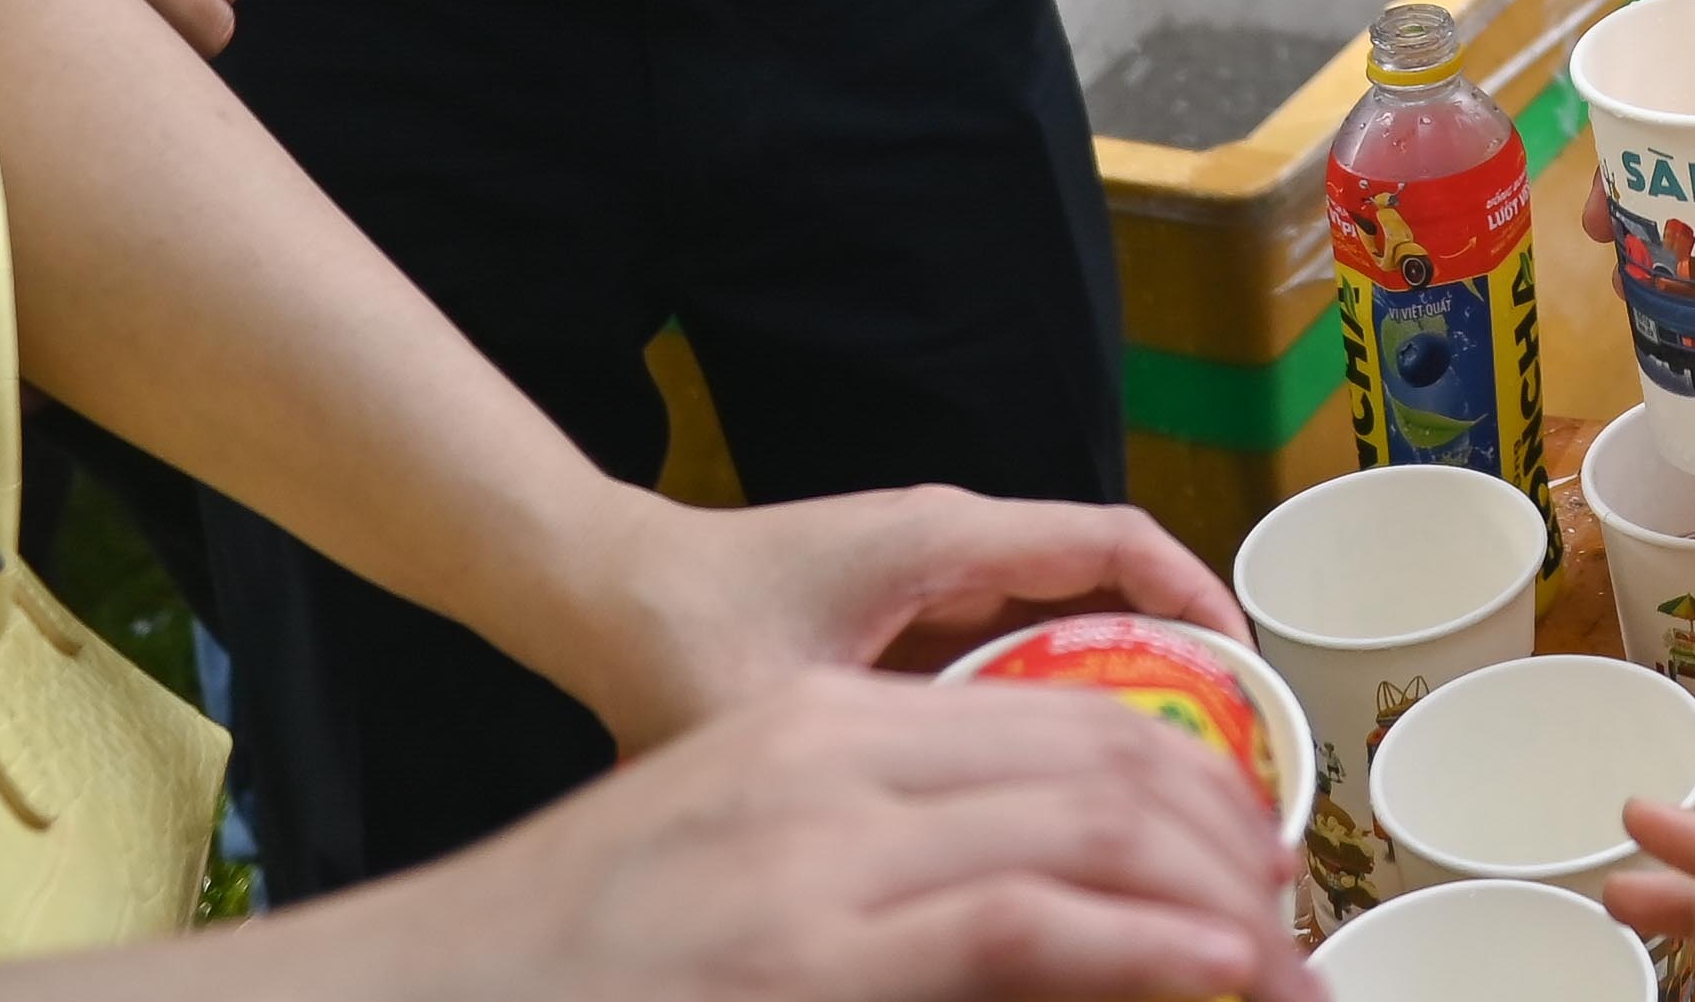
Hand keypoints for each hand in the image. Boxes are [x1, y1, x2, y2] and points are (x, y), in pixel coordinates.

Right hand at [343, 663, 1315, 1001]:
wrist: (404, 999)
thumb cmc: (564, 967)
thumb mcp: (729, 877)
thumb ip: (861, 877)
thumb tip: (1011, 918)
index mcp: (813, 739)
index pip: (1053, 720)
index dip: (1180, 785)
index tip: (1246, 861)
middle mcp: (827, 769)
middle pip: (1097, 762)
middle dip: (1225, 843)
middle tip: (1290, 921)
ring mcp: (815, 860)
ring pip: (1089, 829)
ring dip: (1214, 902)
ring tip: (1278, 960)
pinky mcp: (805, 954)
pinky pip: (1028, 924)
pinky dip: (1149, 946)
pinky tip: (1218, 972)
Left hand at [556, 485, 1252, 753]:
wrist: (593, 591)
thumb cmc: (672, 632)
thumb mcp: (781, 711)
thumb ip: (869, 771)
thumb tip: (958, 862)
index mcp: (945, 541)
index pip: (1116, 547)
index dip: (1199, 604)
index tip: (1251, 679)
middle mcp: (955, 547)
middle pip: (1111, 590)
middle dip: (1181, 668)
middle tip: (1228, 766)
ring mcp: (933, 580)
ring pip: (1066, 624)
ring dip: (1121, 691)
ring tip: (1168, 794)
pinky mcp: (908, 618)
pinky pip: (1015, 652)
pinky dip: (1056, 707)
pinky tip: (1065, 799)